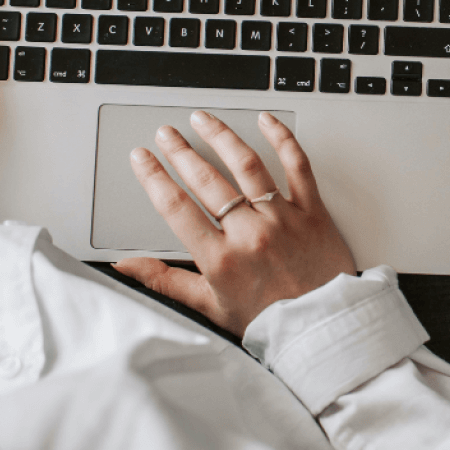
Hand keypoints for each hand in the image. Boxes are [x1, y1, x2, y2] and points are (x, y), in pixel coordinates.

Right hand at [114, 111, 356, 336]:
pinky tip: (265, 121)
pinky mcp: (313, 212)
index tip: (141, 157)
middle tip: (166, 133)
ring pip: (246, 165)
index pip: (176, 207)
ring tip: (202, 119)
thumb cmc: (270, 321)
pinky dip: (281, 138)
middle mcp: (249, 234)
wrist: (323, 329)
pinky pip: (298, 165)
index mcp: (220, 260)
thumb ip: (166, 281)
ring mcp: (283, 219)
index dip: (153, 177)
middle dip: (180, 151)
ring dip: (220, 137)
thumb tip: (126, 268)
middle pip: (206, 180)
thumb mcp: (210, 306)